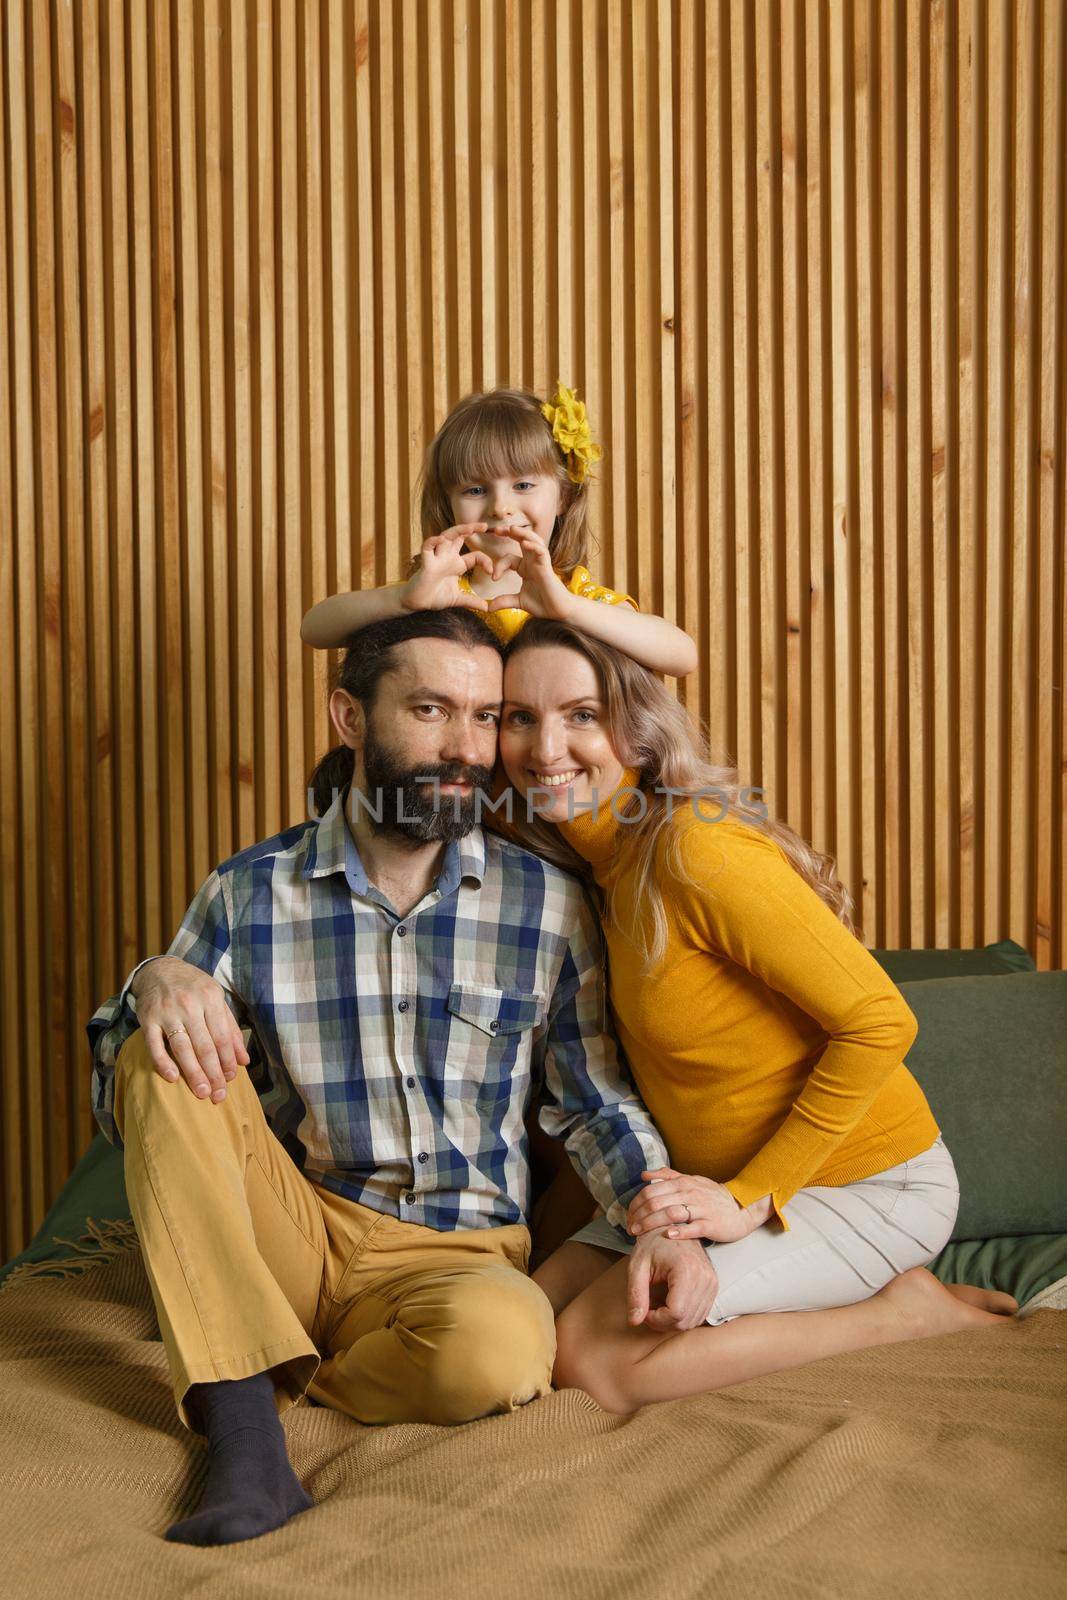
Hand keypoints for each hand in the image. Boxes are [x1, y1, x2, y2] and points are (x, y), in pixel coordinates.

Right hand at [131, 956, 249, 1103]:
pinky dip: (163, 1062)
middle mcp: (189, 1004)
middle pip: (204, 1046)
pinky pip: (154, 1045)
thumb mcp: (217, 1000)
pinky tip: (173, 1078)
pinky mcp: (147, 1019)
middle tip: (218, 1096)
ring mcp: (167, 1012)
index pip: (222, 1037)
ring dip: (193, 1073)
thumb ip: (231, 1029)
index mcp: (210, 998)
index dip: (227, 1061)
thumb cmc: (194, 988)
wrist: (160, 970)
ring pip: (182, 1048)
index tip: (230, 1080)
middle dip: (213, 1074)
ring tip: (202, 1093)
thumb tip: (244, 1061)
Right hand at [402, 527, 494, 611]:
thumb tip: (487, 608)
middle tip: (484, 525)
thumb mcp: (458, 599)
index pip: (475, 556)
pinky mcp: (426, 563)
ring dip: (457, 531)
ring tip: (468, 528)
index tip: (492, 572)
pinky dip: (432, 541)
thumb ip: (472, 601)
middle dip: (471, 528)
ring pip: (446, 537)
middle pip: (459, 537)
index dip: (485, 561)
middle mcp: (447, 557)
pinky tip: (440, 539)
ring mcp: (436, 558)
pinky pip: (427, 547)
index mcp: (457, 564)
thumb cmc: (434, 597)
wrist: (417, 603)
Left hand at [486, 528, 575, 619]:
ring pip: (533, 541)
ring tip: (512, 529)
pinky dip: (534, 546)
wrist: (559, 612)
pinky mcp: (547, 567)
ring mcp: (541, 563)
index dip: (499, 565)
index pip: (509, 558)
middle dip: (510, 533)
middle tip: (496, 529)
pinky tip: (525, 543)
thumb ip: (504, 601)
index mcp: (526, 568)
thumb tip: (489, 608)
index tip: (494, 578)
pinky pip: (542, 552)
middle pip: (523, 540)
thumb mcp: (518, 602)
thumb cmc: (543, 604)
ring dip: (523, 534)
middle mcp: (533, 562)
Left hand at [627, 1232, 718, 1330]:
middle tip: (648, 1309)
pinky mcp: (713, 1286)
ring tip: (658, 1305)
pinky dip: (684, 1316)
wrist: (671, 1226)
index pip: (675, 1313)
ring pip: (693, 1320)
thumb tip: (634, 1321)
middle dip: (663, 1322)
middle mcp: (705, 1277)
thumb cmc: (652, 1244)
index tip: (644, 1310)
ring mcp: (712, 1282)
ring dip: (673, 1321)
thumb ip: (635, 1294)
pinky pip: (700, 1314)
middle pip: (685, 1320)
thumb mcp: (637, 1266)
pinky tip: (670, 1303)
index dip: (656, 1319)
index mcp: (686, 1270)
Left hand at [628, 1167, 755, 1243]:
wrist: (741, 1207)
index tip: (629, 1217)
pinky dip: (680, 1231)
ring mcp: (701, 1208)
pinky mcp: (712, 1224)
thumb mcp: (691, 1180)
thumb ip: (668, 1176)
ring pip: (671, 1213)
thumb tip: (645, 1174)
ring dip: (651, 1224)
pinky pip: (694, 1227)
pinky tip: (668, 1235)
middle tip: (630, 1228)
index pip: (651, 1190)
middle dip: (639, 1216)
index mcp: (682, 1183)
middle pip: (657, 1202)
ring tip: (639, 1233)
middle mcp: (690, 1193)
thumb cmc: (712, 1196)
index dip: (636, 1204)